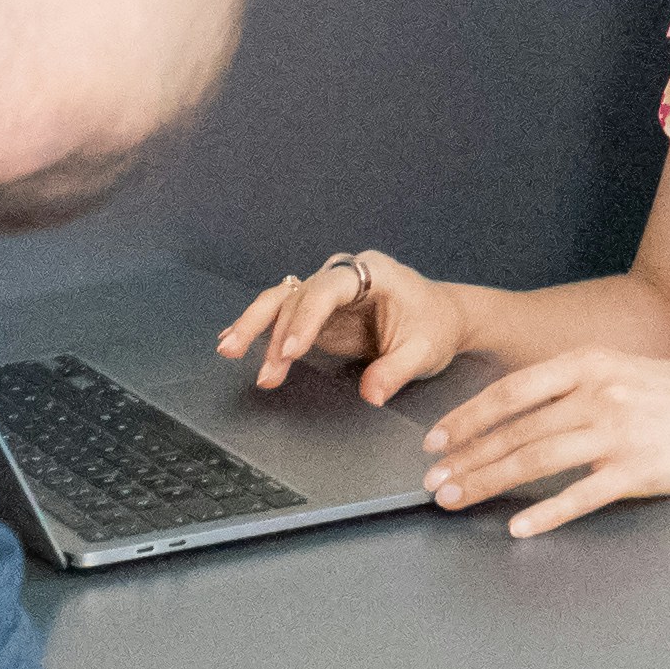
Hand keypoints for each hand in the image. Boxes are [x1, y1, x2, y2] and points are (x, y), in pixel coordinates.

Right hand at [218, 250, 469, 404]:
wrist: (441, 318)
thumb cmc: (436, 328)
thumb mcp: (425, 351)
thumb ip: (396, 370)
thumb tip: (370, 395)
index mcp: (373, 272)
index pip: (328, 290)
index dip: (305, 319)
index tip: (289, 352)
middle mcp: (345, 276)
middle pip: (296, 294)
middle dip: (268, 327)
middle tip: (242, 355)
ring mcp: (330, 293)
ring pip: (282, 301)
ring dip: (256, 328)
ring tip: (228, 351)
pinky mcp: (321, 313)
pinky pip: (285, 315)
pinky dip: (260, 328)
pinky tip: (232, 340)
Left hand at [421, 349, 669, 537]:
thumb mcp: (617, 368)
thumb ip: (567, 384)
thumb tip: (507, 409)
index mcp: (589, 363)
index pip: (512, 391)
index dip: (468, 416)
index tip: (436, 440)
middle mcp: (600, 393)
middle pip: (517, 431)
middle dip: (467, 458)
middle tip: (435, 482)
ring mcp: (619, 432)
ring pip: (537, 460)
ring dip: (489, 482)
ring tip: (458, 499)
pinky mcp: (638, 471)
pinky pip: (581, 496)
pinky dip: (545, 512)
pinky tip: (518, 525)